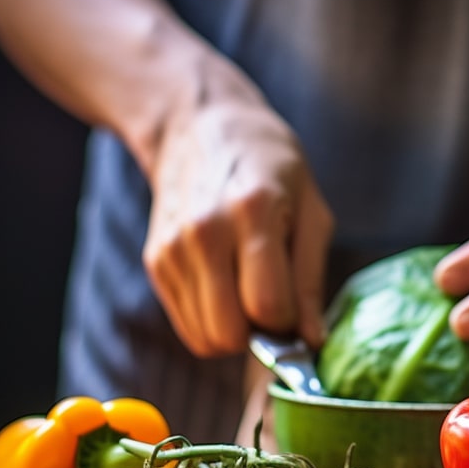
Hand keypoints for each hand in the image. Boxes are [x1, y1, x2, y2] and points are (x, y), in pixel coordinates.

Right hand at [143, 78, 332, 358]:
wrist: (198, 125)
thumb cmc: (270, 168)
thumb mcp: (312, 211)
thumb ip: (311, 281)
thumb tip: (313, 341)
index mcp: (253, 212)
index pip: (268, 307)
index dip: (290, 321)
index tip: (295, 303)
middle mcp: (205, 232)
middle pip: (230, 334)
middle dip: (259, 334)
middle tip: (271, 302)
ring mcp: (173, 249)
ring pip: (206, 339)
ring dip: (234, 331)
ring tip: (247, 290)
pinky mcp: (155, 263)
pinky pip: (189, 329)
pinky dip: (211, 322)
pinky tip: (225, 286)